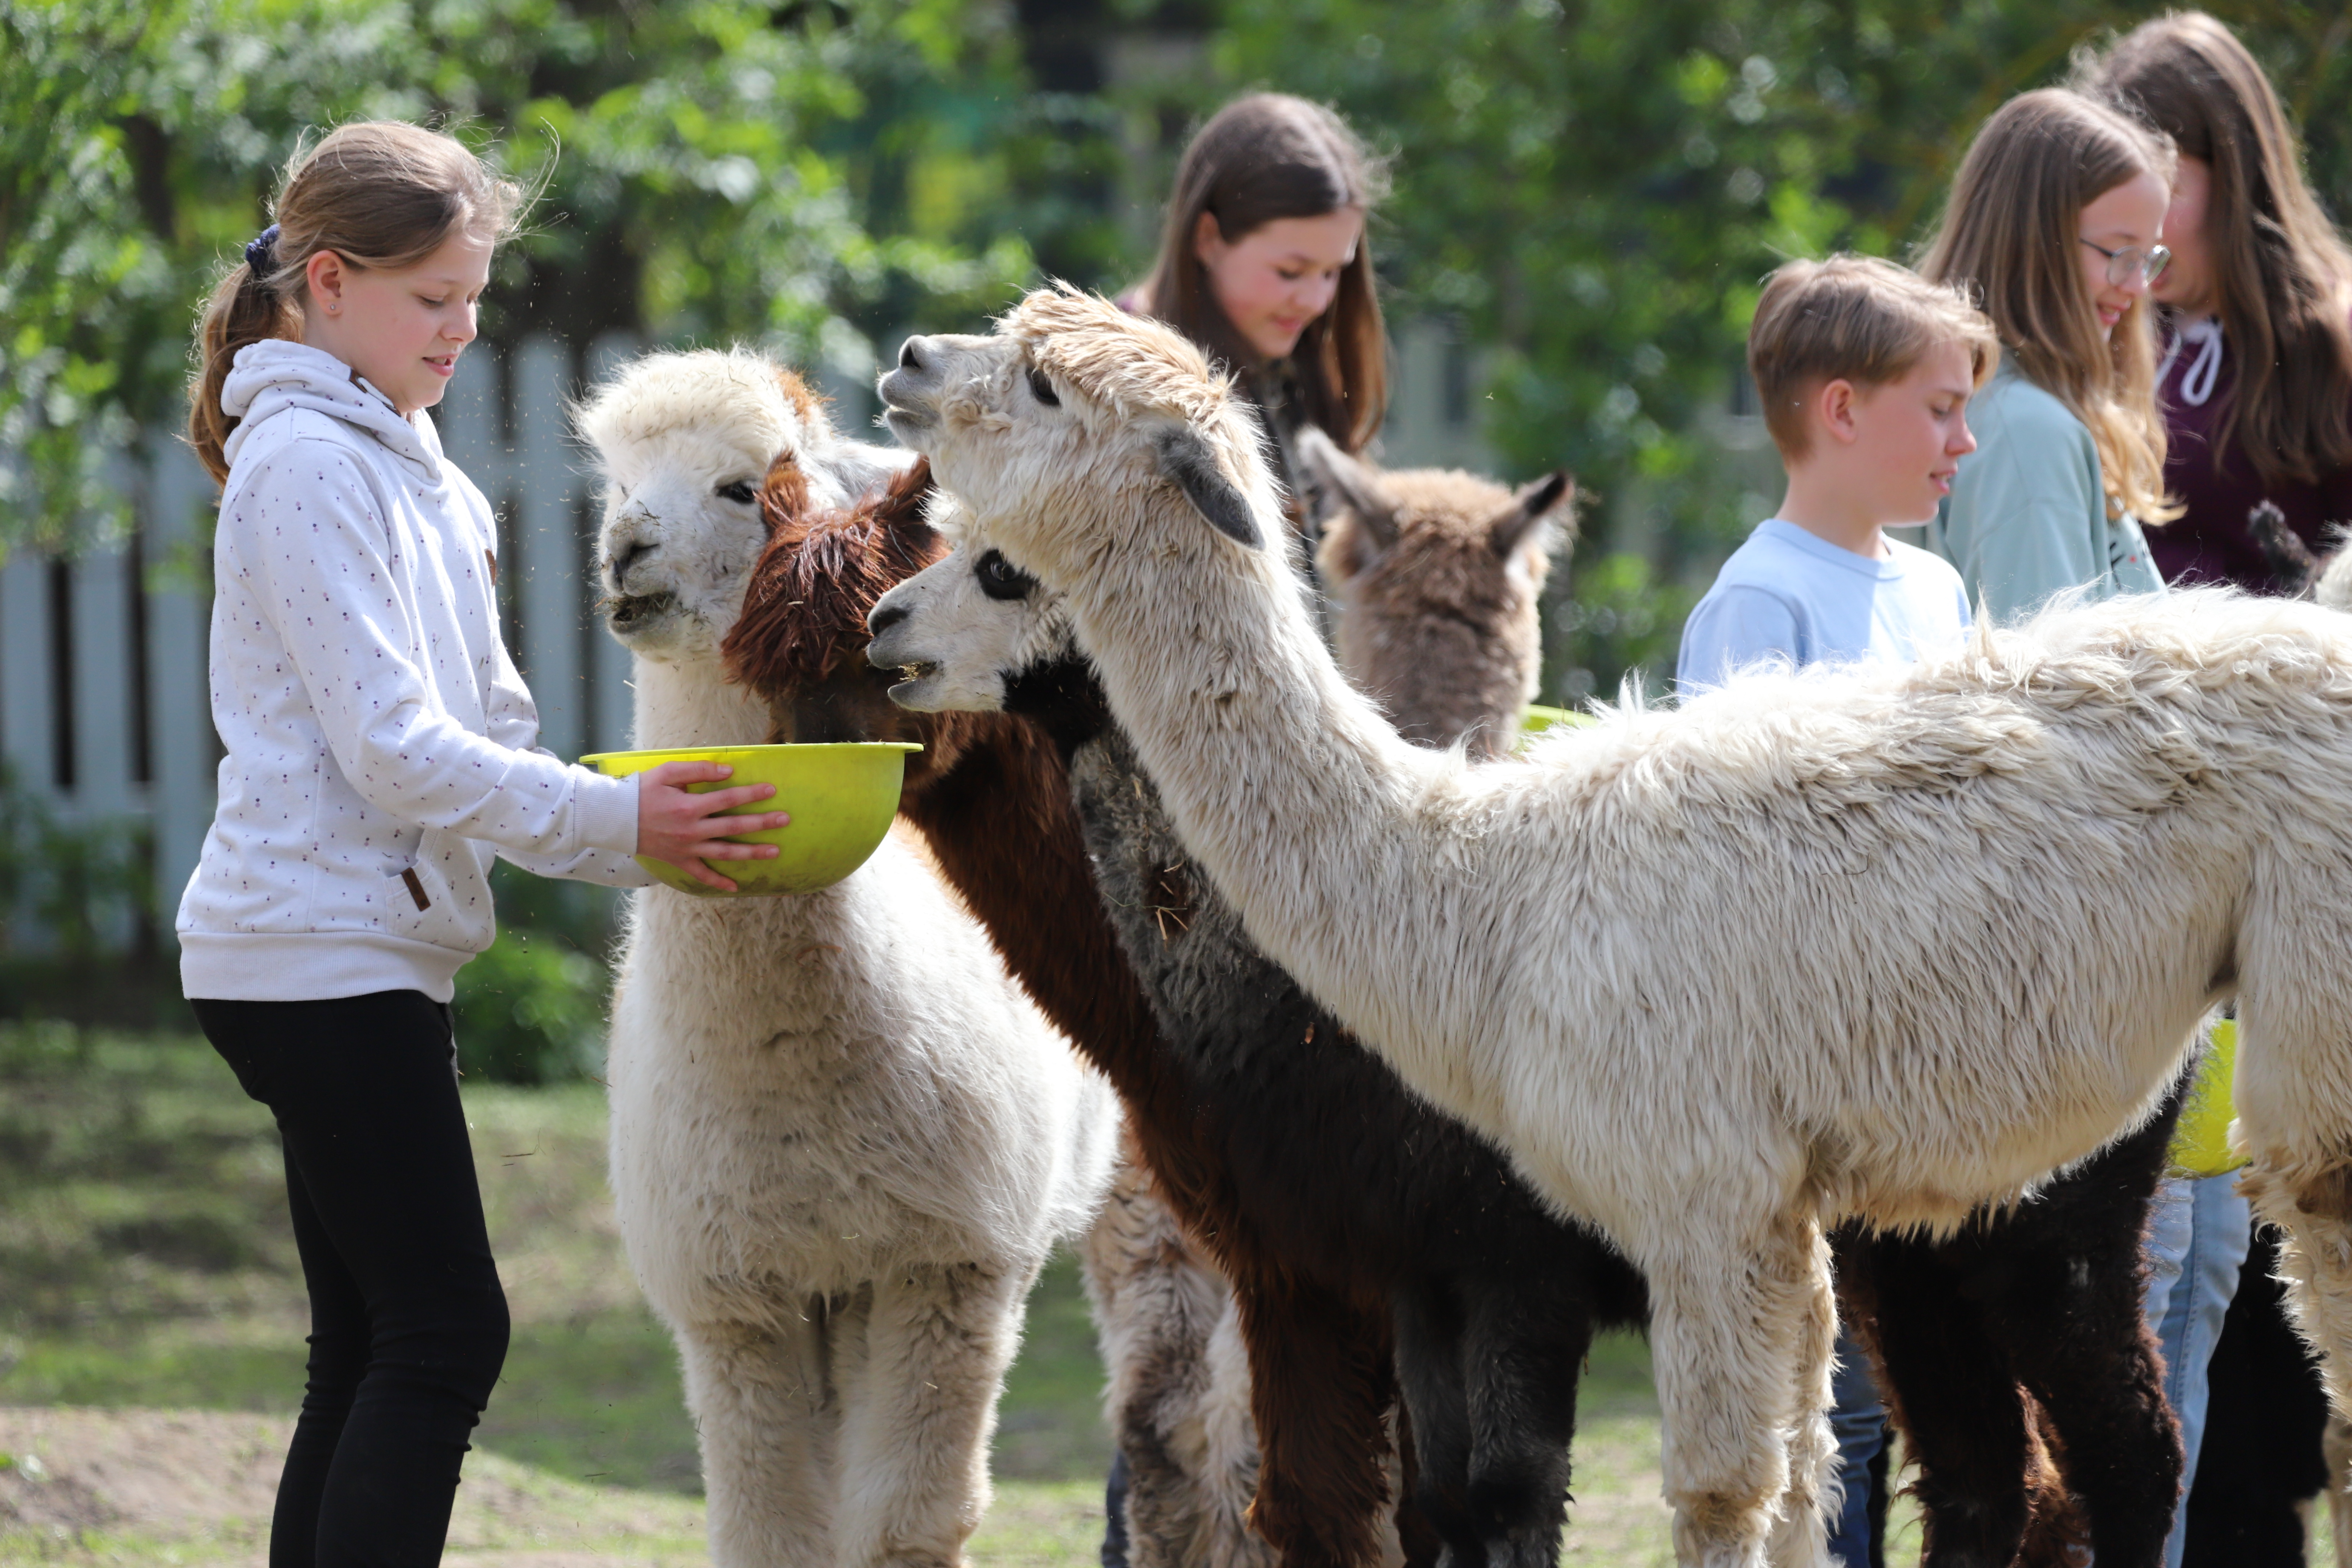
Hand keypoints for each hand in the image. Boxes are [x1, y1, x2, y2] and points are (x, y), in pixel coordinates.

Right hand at [635, 760, 790, 891]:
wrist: (614, 818)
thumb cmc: (641, 791)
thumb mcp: (667, 772)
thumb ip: (698, 770)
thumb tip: (728, 770)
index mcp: (690, 806)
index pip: (728, 799)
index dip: (751, 794)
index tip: (772, 790)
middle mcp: (692, 830)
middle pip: (734, 826)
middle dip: (762, 823)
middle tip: (785, 820)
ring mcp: (687, 848)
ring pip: (725, 852)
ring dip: (751, 852)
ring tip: (774, 852)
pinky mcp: (679, 861)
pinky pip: (701, 875)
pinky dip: (718, 883)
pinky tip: (735, 887)